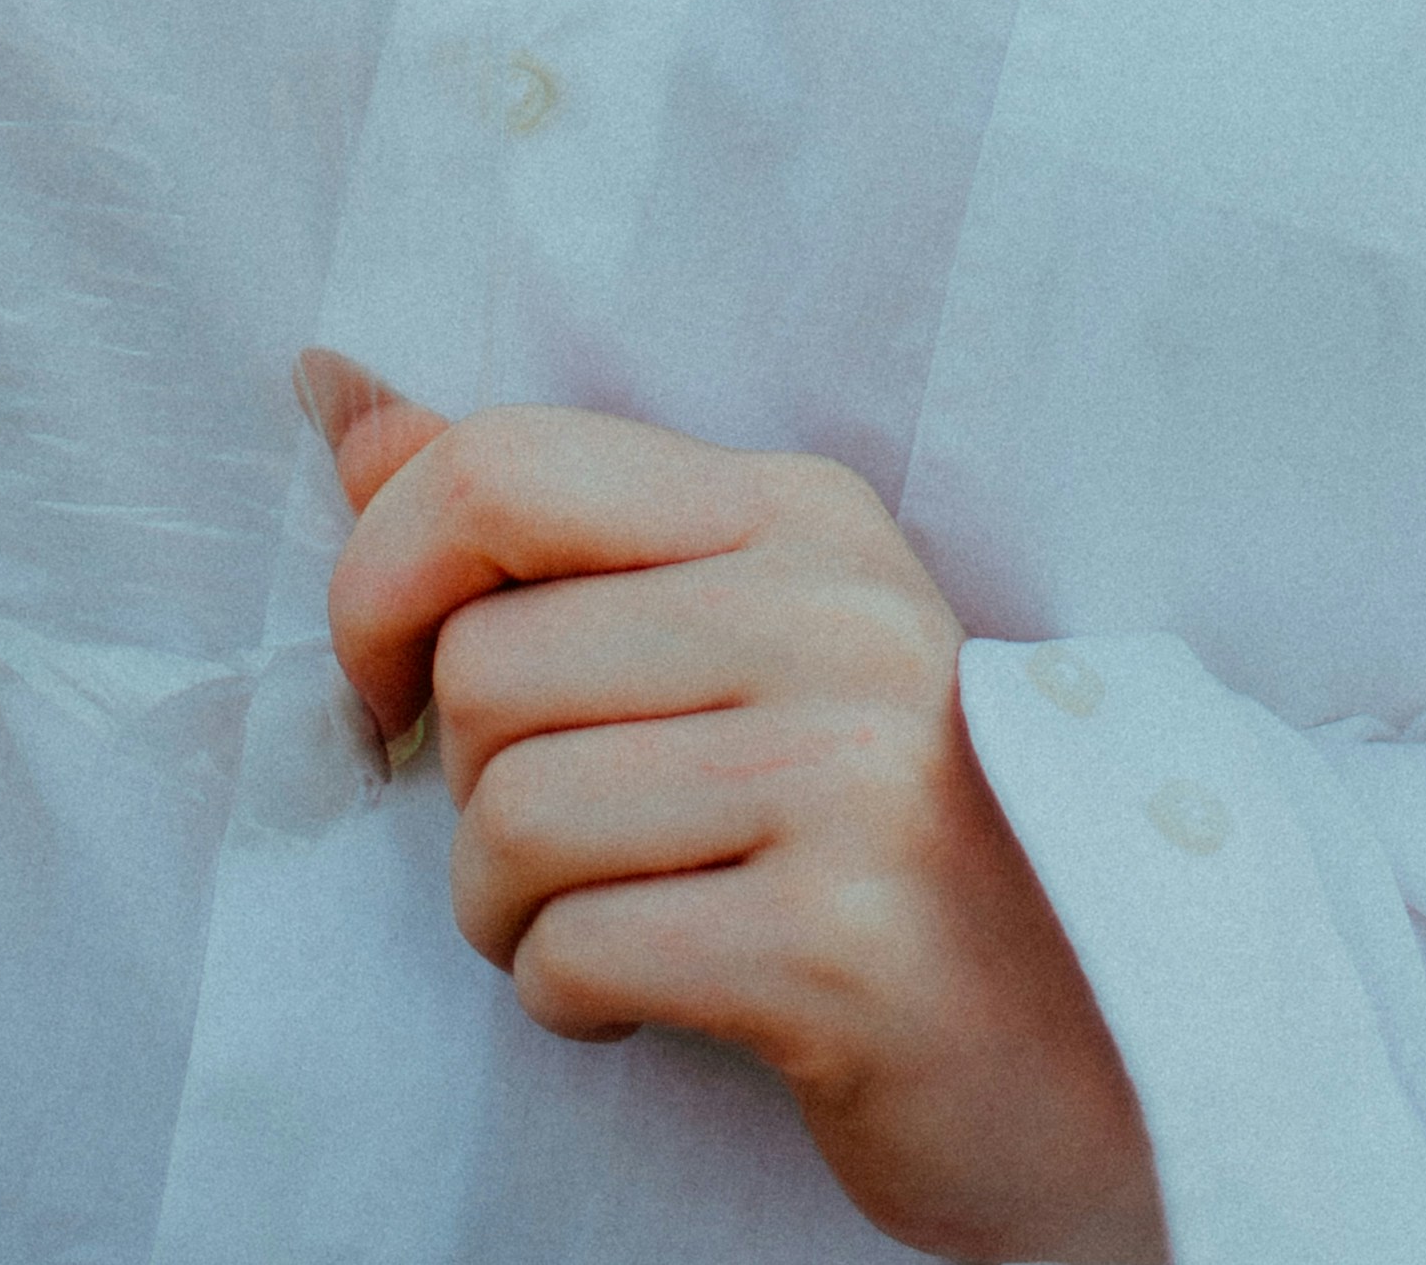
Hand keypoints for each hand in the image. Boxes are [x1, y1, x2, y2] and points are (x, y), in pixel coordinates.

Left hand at [313, 358, 1161, 1264]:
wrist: (1092, 1033)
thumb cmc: (865, 821)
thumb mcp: (727, 622)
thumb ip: (532, 514)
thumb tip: (334, 393)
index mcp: (799, 510)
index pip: (502, 466)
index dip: (380, 577)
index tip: (386, 678)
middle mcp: (833, 614)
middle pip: (484, 671)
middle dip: (471, 788)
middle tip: (566, 840)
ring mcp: (847, 777)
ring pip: (512, 820)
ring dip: (508, 912)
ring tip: (607, 919)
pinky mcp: (838, 945)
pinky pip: (576, 954)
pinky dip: (566, 997)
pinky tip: (651, 996)